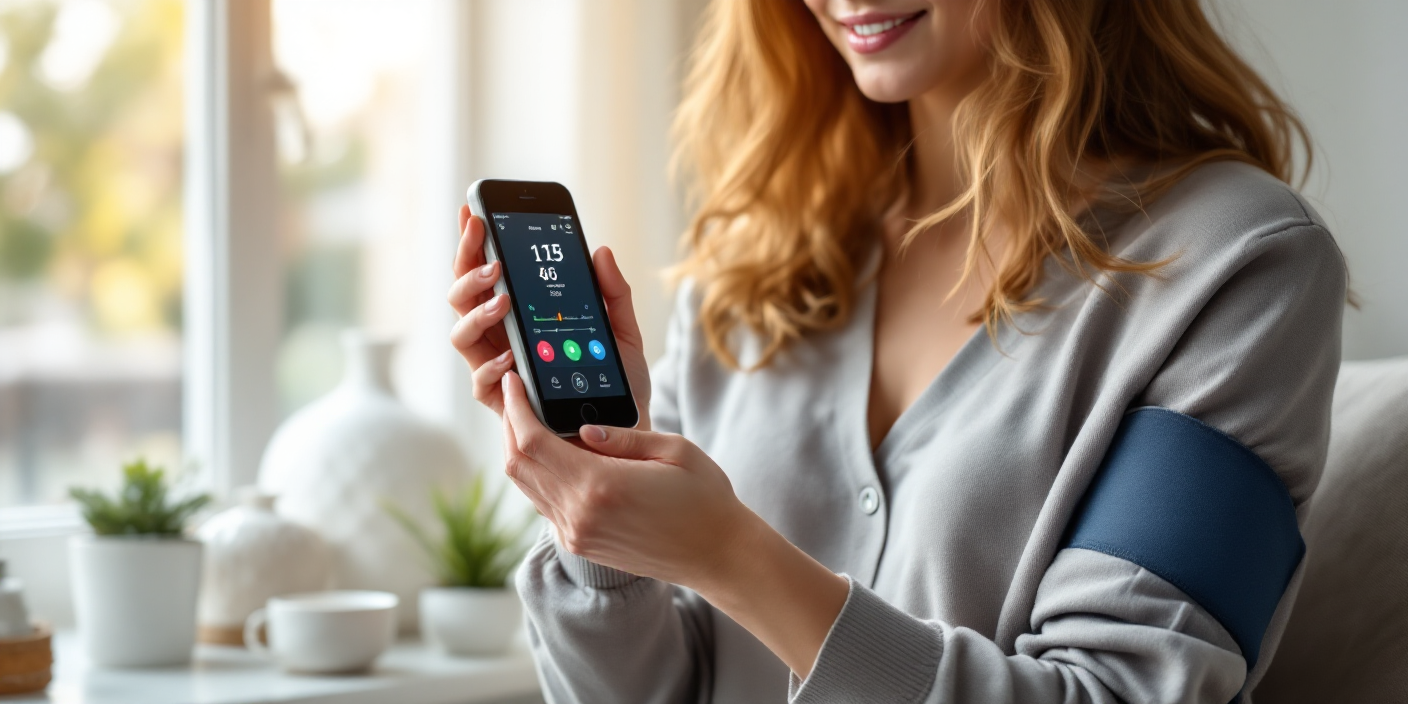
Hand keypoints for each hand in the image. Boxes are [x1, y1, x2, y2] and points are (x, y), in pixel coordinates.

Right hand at [448, 205, 652, 425]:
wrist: (625, 437)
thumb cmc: (617, 385)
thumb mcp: (622, 333)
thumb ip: (613, 293)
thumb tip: (601, 251)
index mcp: (521, 314)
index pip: (487, 272)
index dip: (474, 242)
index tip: (473, 211)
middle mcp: (500, 338)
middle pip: (463, 296)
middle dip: (468, 268)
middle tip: (494, 256)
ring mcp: (497, 369)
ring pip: (460, 334)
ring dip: (477, 312)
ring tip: (504, 298)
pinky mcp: (502, 404)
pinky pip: (481, 382)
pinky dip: (492, 366)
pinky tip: (510, 356)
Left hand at [498, 369, 752, 585]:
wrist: (717, 555)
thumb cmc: (705, 499)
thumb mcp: (673, 450)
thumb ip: (622, 436)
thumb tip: (582, 427)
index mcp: (598, 486)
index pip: (532, 440)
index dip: (516, 407)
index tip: (514, 381)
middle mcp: (578, 515)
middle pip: (518, 464)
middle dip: (511, 425)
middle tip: (519, 395)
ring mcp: (576, 535)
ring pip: (526, 486)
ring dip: (521, 451)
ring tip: (533, 419)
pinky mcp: (581, 544)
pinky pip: (544, 504)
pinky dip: (539, 475)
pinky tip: (556, 453)